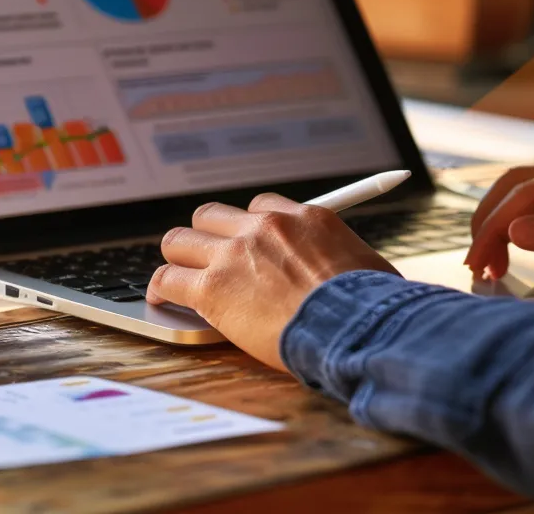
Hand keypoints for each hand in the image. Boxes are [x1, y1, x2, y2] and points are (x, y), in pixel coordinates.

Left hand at [149, 194, 393, 370]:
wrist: (354, 327)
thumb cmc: (372, 308)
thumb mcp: (367, 266)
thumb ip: (342, 258)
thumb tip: (351, 271)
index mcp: (305, 218)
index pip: (260, 206)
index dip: (248, 228)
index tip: (247, 246)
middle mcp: (265, 227)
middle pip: (211, 215)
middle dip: (207, 237)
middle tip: (208, 260)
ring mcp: (234, 255)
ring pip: (180, 240)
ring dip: (179, 259)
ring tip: (179, 277)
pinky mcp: (212, 287)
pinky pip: (168, 277)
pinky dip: (161, 288)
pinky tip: (162, 299)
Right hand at [464, 149, 533, 285]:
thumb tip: (515, 230)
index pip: (527, 191)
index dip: (496, 223)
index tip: (479, 258)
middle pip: (516, 190)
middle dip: (487, 223)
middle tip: (475, 264)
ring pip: (522, 205)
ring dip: (497, 231)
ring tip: (486, 265)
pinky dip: (516, 240)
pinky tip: (508, 258)